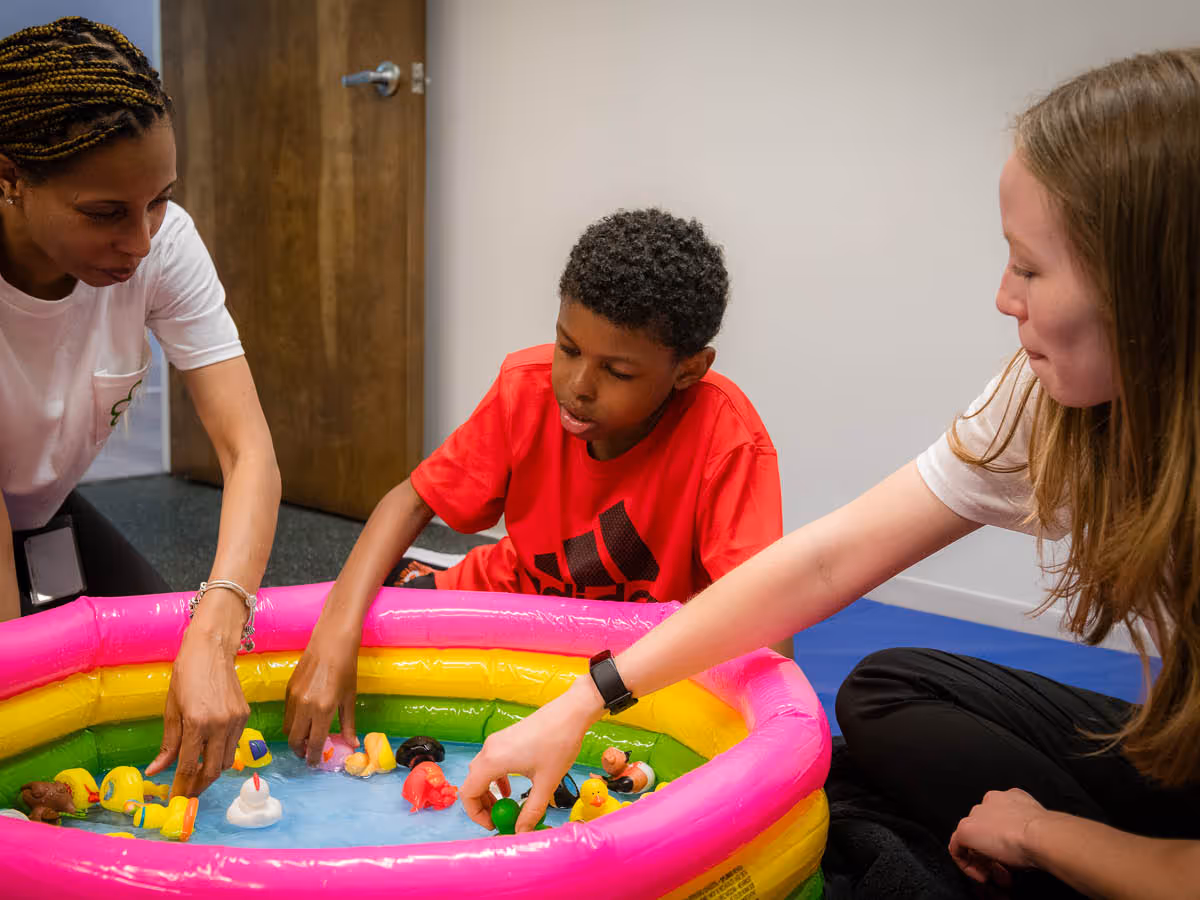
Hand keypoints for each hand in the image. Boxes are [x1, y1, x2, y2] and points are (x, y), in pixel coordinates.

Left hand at [145, 609, 250, 797]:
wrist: (212, 649)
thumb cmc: (186, 674)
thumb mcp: (171, 709)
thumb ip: (168, 743)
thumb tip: (155, 771)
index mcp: (198, 723)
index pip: (189, 766)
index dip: (180, 786)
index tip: (173, 798)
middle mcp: (220, 725)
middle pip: (212, 770)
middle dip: (198, 786)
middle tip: (185, 793)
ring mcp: (236, 721)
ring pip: (226, 761)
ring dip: (211, 772)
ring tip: (196, 776)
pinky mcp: (245, 716)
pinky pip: (234, 745)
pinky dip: (221, 754)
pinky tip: (209, 753)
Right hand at [283, 609, 360, 765]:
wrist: (332, 642)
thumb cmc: (346, 668)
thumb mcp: (349, 698)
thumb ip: (348, 724)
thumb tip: (352, 745)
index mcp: (323, 710)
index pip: (313, 743)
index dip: (313, 757)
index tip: (315, 763)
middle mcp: (305, 706)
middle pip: (294, 740)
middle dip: (301, 751)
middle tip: (309, 754)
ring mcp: (294, 698)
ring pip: (288, 728)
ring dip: (296, 737)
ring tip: (307, 738)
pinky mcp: (288, 689)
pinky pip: (287, 714)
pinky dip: (294, 722)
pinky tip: (305, 720)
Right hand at [461, 677, 603, 832]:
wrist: (570, 713)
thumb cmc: (559, 744)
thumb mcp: (546, 783)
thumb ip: (532, 811)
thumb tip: (522, 832)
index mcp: (493, 760)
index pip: (468, 793)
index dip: (476, 814)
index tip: (493, 825)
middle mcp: (489, 749)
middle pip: (472, 783)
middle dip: (482, 805)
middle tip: (499, 819)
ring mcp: (496, 742)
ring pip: (481, 772)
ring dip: (489, 792)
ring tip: (505, 807)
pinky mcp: (505, 738)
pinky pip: (491, 762)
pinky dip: (496, 779)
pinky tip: (510, 788)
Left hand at [949, 788, 1049, 885]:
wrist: (1040, 835)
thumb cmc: (1045, 834)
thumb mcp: (1035, 829)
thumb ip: (1024, 832)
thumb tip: (1020, 849)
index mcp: (1009, 799)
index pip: (998, 821)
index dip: (1004, 843)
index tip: (1012, 858)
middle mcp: (990, 802)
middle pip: (985, 830)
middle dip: (993, 854)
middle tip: (1004, 871)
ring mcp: (976, 815)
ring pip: (972, 840)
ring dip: (984, 861)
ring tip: (998, 876)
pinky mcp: (965, 830)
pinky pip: (957, 849)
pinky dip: (967, 864)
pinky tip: (982, 875)